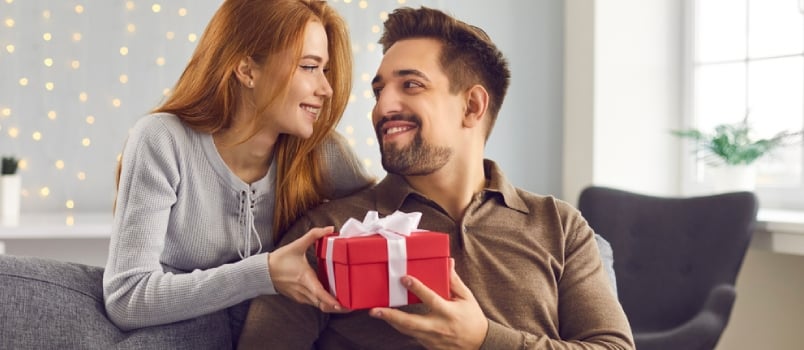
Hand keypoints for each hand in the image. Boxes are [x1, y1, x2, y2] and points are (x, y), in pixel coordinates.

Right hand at [268, 226, 345, 312]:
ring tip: (345, 302)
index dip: (331, 301)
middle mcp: (304, 291)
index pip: (319, 294)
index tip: (341, 305)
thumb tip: (330, 229)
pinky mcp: (299, 298)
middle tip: (351, 305)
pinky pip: (314, 303)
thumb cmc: (279, 260)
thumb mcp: (297, 245)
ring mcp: (301, 296)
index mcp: (305, 279)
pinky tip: (331, 297)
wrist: (263, 272)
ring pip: (319, 305)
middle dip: (337, 306)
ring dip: (331, 305)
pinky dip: (323, 302)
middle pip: (323, 305)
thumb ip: (314, 235)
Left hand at [369, 259, 487, 349]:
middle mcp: (439, 327)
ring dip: (391, 321)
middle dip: (392, 316)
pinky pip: (412, 336)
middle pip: (411, 322)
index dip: (417, 288)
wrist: (480, 344)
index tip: (404, 278)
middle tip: (375, 310)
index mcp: (449, 312)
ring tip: (377, 312)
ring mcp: (432, 339)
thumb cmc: (472, 318)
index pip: (431, 299)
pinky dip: (401, 327)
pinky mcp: (428, 345)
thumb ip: (454, 281)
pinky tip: (392, 319)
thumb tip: (447, 262)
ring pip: (407, 331)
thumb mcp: (466, 298)